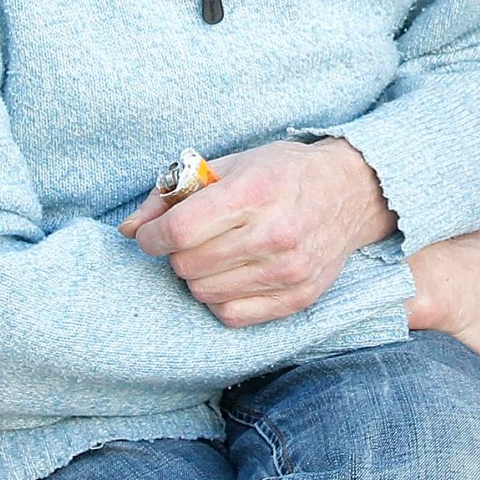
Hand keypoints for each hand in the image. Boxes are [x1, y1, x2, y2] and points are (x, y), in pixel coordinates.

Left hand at [120, 139, 394, 325]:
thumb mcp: (231, 164)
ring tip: (214, 254)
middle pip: (188, 264)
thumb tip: (128, 229)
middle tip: (191, 240)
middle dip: (176, 253)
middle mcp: (275, 233)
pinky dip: (220, 299)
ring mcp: (289, 270)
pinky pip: (231, 315)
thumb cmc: (283, 173)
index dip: (152, 236)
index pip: (180, 231)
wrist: (351, 191)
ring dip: (198, 276)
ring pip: (205, 293)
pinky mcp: (298, 297)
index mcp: (255, 191)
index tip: (152, 234)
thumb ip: (174, 194)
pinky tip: (230, 275)